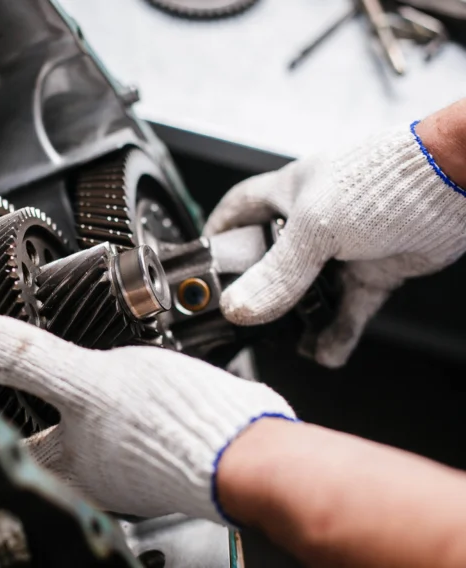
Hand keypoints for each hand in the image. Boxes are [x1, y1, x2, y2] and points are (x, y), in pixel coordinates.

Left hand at [0, 314, 294, 524]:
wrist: (249, 447)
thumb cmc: (176, 429)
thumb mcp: (89, 381)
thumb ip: (30, 360)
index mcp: (71, 460)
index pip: (13, 446)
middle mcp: (97, 468)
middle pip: (50, 441)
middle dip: (32, 414)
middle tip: (12, 387)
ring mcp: (133, 458)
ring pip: (91, 430)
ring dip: (78, 406)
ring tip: (67, 380)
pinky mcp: (165, 440)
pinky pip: (127, 420)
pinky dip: (118, 401)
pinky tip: (129, 383)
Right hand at [206, 121, 465, 366]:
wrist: (452, 184)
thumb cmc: (384, 181)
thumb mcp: (316, 228)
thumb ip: (278, 274)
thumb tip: (240, 308)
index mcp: (287, 195)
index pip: (236, 211)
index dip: (217, 235)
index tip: (202, 264)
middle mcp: (311, 222)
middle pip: (270, 262)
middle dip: (260, 292)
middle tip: (248, 318)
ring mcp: (342, 249)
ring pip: (309, 293)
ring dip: (302, 321)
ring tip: (293, 342)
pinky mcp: (372, 271)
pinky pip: (346, 309)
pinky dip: (337, 331)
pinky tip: (328, 350)